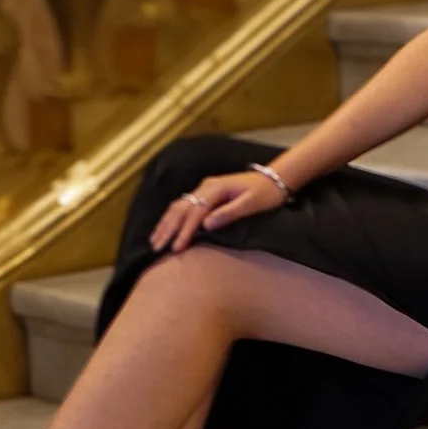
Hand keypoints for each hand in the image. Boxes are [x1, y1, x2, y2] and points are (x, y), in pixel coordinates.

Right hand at [151, 168, 289, 252]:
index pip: (196, 213)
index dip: (185, 231)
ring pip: (179, 206)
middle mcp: (206, 186)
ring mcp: (205, 188)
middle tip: (156, 247)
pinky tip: (165, 227)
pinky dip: (172, 217)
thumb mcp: (252, 204)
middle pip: (181, 208)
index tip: (177, 248)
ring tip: (154, 240)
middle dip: (168, 228)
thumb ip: (230, 213)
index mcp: (216, 188)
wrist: (273, 179)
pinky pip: (184, 205)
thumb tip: (207, 225)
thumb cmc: (265, 194)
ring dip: (166, 223)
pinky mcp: (206, 193)